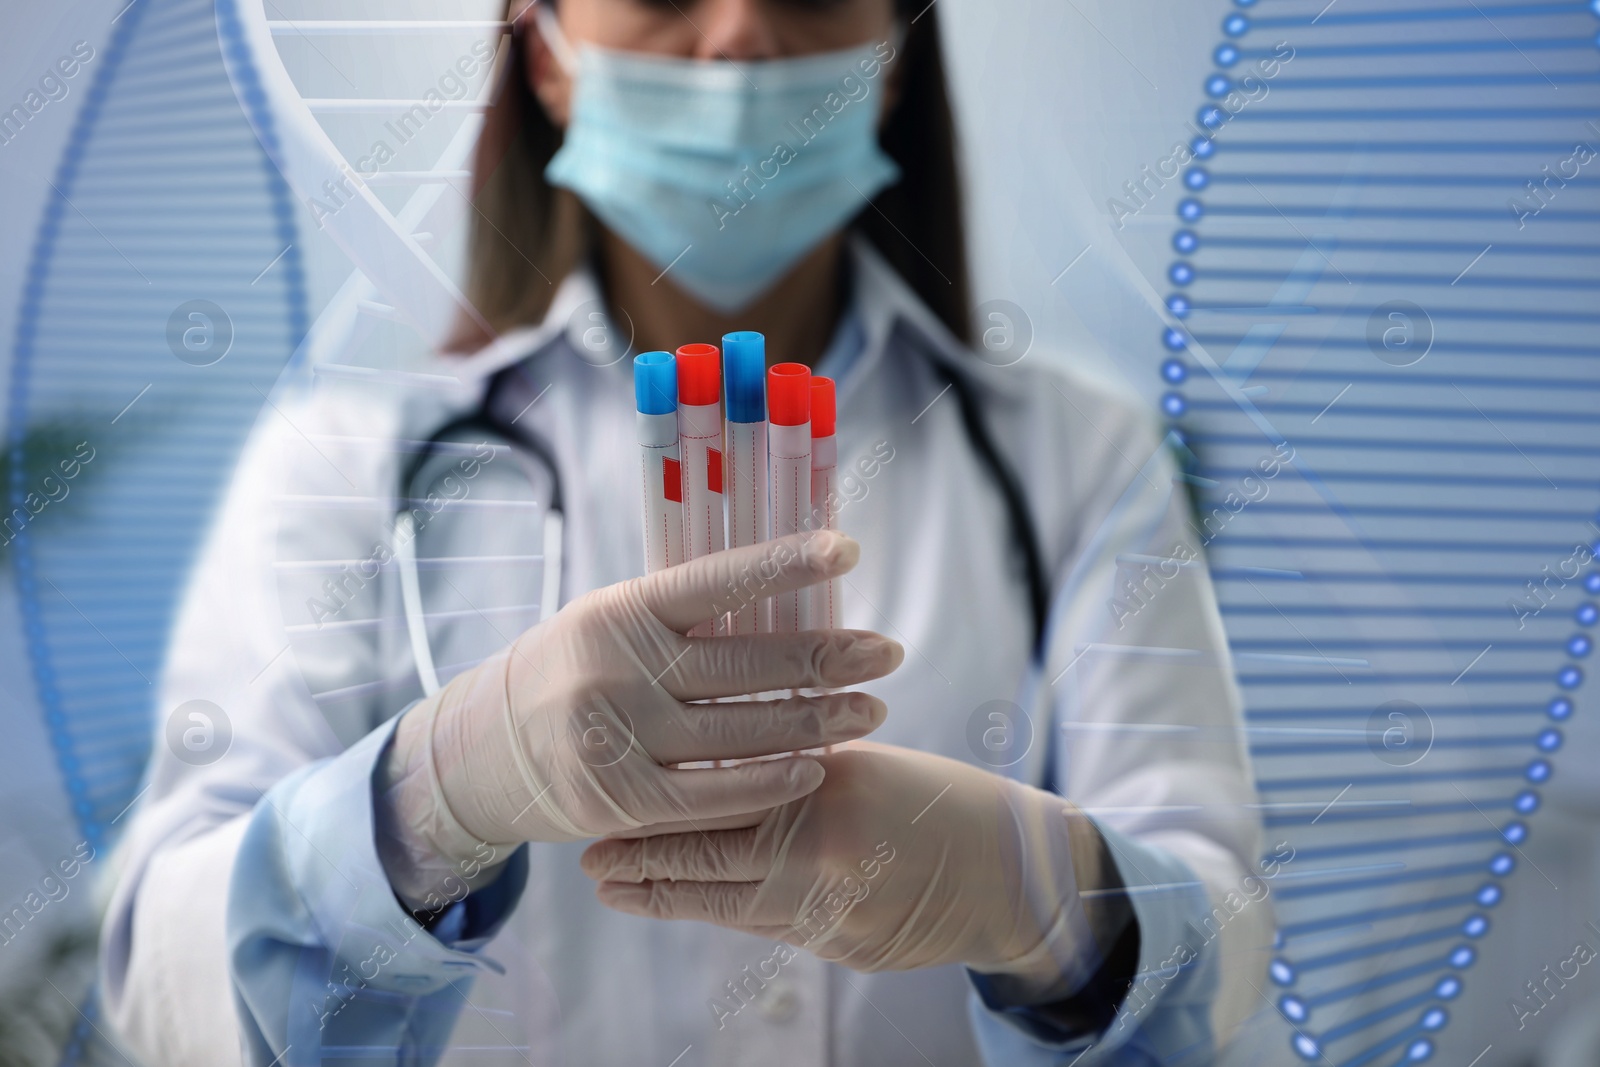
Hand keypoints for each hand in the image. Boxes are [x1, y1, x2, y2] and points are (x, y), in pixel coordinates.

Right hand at [376, 531, 903, 903]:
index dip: (786, 564)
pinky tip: (814, 769)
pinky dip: (769, 782)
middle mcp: (620, 667)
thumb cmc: (573, 675)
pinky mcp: (619, 799)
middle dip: (829, 660)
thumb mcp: (611, 626)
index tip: (848, 552)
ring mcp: (617, 735)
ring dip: (817, 722)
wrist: (483, 752)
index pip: (718, 579)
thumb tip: (785, 598)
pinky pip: (712, 794)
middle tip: (889, 655)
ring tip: (873, 712)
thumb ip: (682, 620)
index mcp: (624, 610)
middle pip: (746, 663)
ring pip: (741, 731)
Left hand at [581, 742, 1110, 999]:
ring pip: (728, 906)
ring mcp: (831, 911)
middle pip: (709, 863)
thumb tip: (711, 780)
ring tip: (615, 889)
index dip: (656, 816)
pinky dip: (723, 912)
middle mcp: (821, 855)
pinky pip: (768, 928)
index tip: (607, 816)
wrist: (1010, 872)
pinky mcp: (842, 949)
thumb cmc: (934, 801)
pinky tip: (689, 903)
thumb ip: (790, 779)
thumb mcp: (860, 768)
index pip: (719, 805)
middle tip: (591, 863)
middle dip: (642, 865)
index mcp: (823, 792)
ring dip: (667, 896)